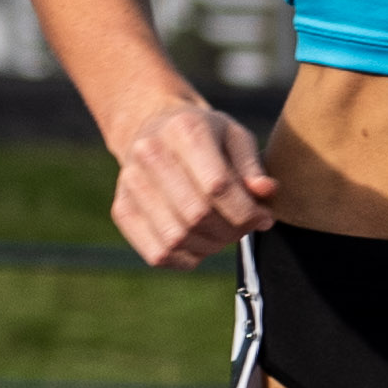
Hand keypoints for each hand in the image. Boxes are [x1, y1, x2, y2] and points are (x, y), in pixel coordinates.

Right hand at [104, 93, 275, 273]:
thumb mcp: (235, 137)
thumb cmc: (204, 136)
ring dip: (211, 247)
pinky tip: (200, 244)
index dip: (247, 211)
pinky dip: (186, 258)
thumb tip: (266, 192)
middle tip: (245, 228)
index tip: (263, 218)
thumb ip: (252, 167)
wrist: (153, 128)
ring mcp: (130, 183)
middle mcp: (150, 153)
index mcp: (184, 129)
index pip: (218, 186)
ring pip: (177, 238)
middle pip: (197, 214)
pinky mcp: (122, 209)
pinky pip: (158, 253)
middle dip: (231, 231)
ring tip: (224, 234)